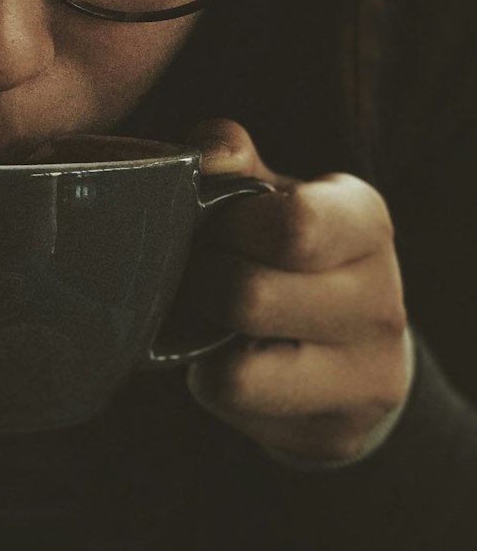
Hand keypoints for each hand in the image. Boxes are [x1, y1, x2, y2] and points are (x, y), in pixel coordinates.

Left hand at [184, 119, 410, 463]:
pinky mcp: (336, 427)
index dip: (231, 225)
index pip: (295, 226)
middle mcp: (380, 298)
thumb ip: (231, 160)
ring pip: (238, 364)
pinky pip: (233, 400)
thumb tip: (206, 154)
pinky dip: (209, 377)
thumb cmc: (287, 251)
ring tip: (213, 314)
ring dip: (203, 334)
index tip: (220, 225)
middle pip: (248, 296)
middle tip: (201, 272)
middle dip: (202, 280)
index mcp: (363, 220)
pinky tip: (227, 355)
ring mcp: (367, 372)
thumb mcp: (267, 193)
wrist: (344, 344)